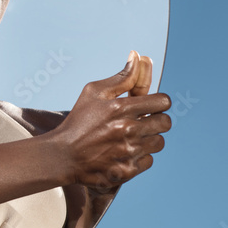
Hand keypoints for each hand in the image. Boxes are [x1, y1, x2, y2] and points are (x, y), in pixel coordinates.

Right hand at [51, 51, 170, 190]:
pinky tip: (124, 153)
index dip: (158, 103)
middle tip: (142, 123)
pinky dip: (140, 158)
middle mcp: (128, 130)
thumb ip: (122, 77)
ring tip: (132, 139)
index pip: (163, 102)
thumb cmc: (78, 122)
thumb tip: (138, 56)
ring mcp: (129, 152)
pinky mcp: (127, 170)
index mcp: (122, 108)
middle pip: (166, 123)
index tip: (149, 107)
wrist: (62, 156)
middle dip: (156, 121)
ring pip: (159, 143)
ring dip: (149, 139)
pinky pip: (149, 161)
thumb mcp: (94, 92)